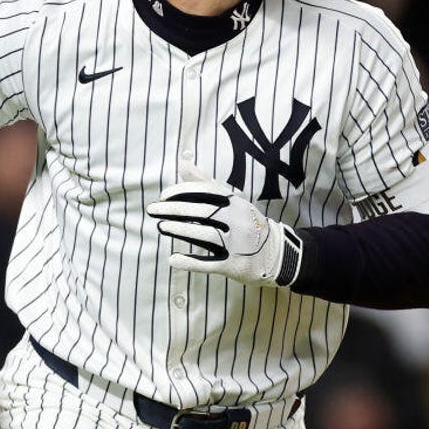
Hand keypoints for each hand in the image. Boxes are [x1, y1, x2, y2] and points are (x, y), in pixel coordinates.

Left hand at [146, 163, 302, 286]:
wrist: (276, 253)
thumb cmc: (245, 222)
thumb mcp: (231, 200)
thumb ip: (205, 182)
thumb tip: (182, 163)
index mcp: (236, 203)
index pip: (206, 192)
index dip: (182, 192)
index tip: (163, 196)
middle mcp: (238, 221)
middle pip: (202, 212)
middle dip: (174, 210)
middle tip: (153, 211)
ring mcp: (237, 244)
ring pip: (205, 234)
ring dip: (180, 230)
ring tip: (161, 227)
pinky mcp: (234, 265)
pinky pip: (209, 263)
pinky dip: (189, 261)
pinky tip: (172, 259)